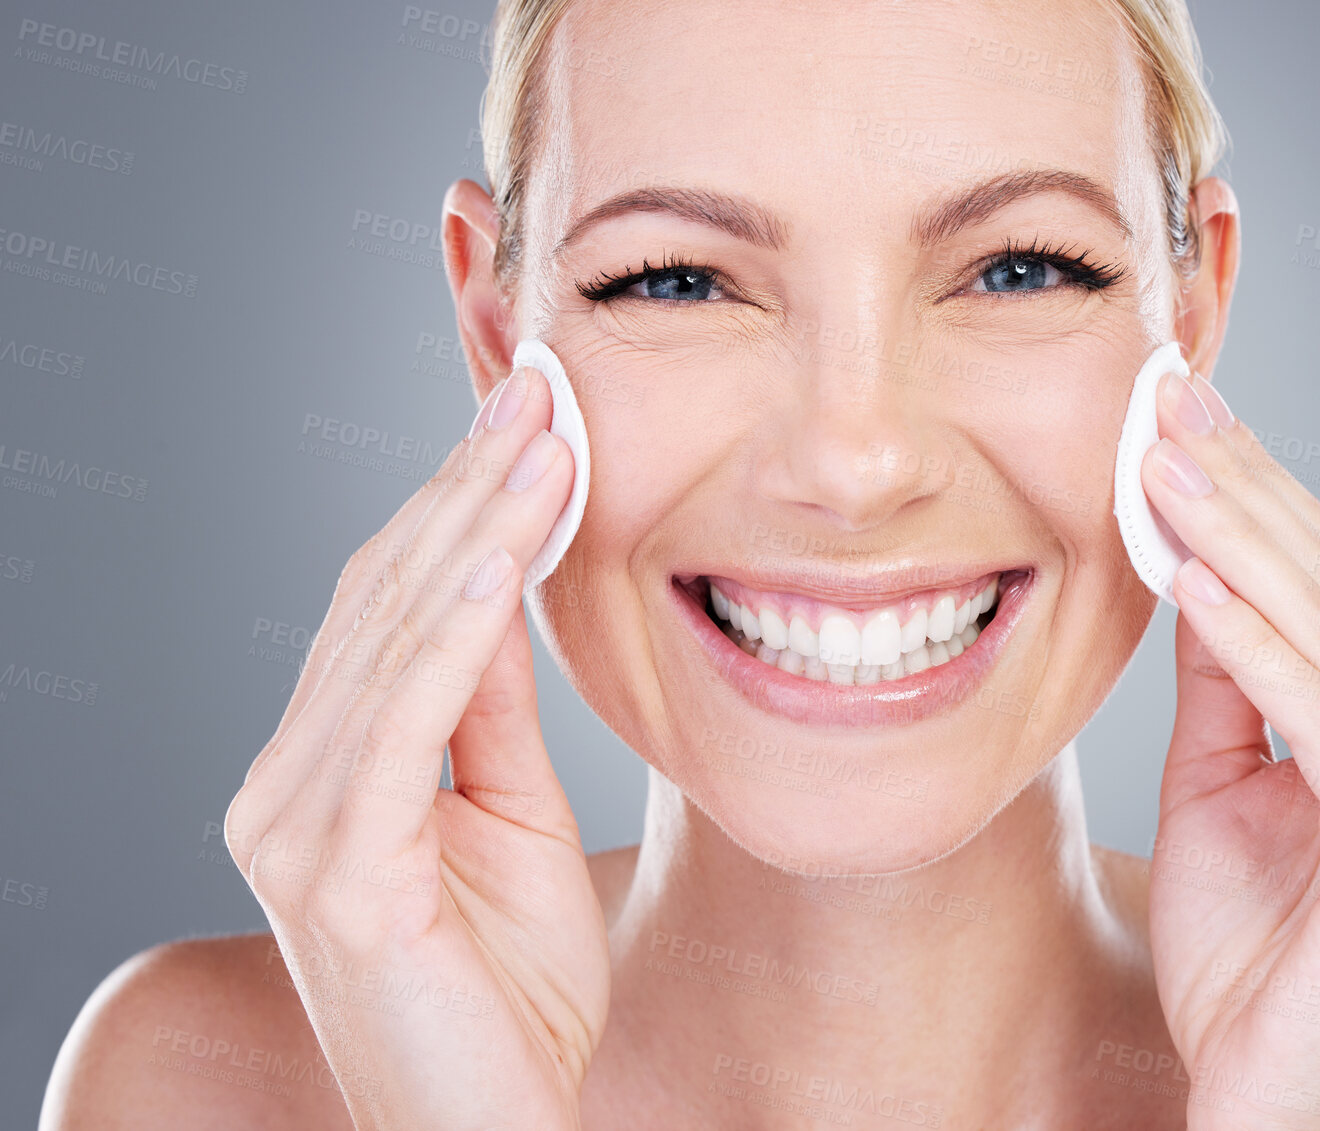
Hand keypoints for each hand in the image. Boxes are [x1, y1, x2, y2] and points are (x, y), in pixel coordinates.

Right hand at [224, 365, 606, 1129]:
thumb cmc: (508, 992)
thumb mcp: (510, 817)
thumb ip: (494, 712)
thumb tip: (509, 585)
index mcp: (326, 770)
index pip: (392, 606)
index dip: (462, 504)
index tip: (537, 416)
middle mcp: (287, 786)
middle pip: (383, 601)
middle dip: (471, 487)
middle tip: (544, 388)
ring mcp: (295, 828)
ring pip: (390, 642)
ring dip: (474, 530)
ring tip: (545, 439)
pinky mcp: (334, 874)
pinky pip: (397, 726)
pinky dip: (448, 632)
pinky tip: (496, 556)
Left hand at [1139, 371, 1319, 1129]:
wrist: (1271, 1110)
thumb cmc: (1250, 965)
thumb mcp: (1221, 787)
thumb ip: (1225, 681)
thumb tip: (1197, 559)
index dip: (1263, 497)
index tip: (1183, 417)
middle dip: (1248, 493)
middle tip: (1167, 406)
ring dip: (1241, 544)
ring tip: (1162, 466)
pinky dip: (1259, 647)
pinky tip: (1194, 579)